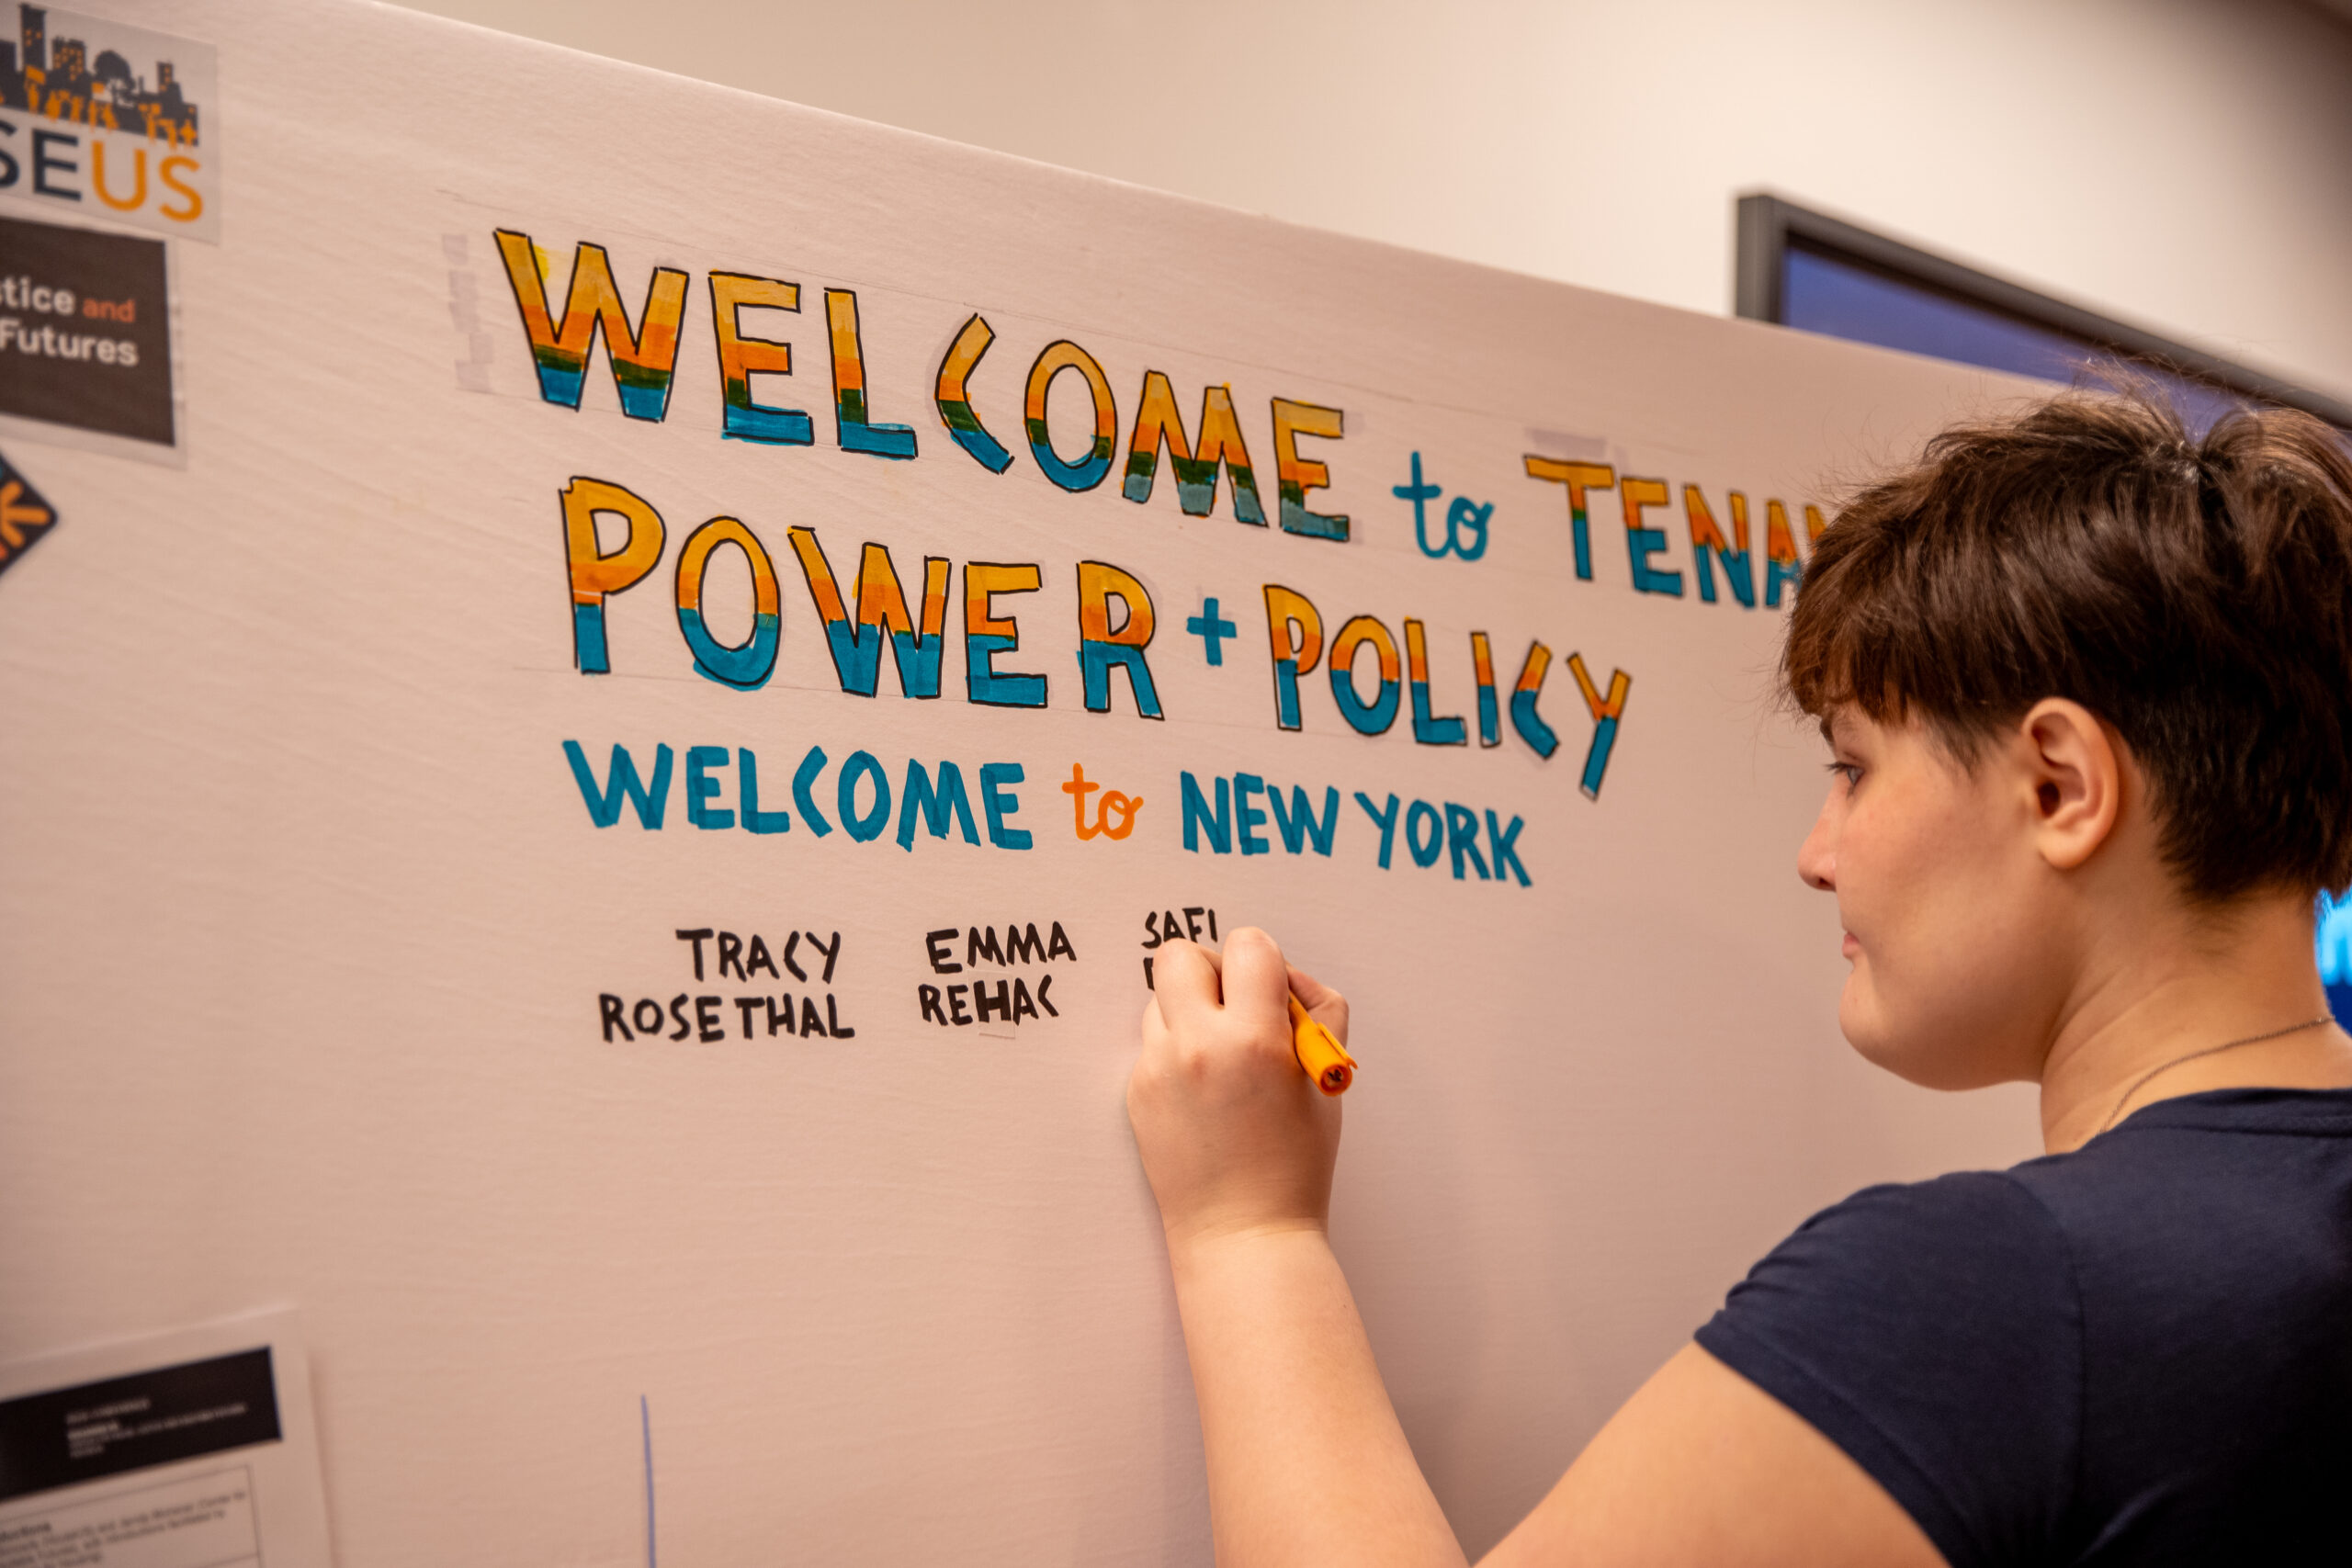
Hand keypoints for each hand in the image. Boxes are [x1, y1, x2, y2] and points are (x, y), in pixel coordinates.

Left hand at [1126, 927, 1348, 1251]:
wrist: (1243, 1234)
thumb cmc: (1295, 1164)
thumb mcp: (1326, 1082)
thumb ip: (1318, 1014)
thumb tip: (1288, 980)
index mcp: (1253, 1039)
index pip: (1248, 946)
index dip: (1265, 960)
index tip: (1272, 988)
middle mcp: (1196, 1046)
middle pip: (1180, 954)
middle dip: (1212, 968)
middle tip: (1236, 1004)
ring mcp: (1157, 1069)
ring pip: (1161, 998)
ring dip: (1191, 1010)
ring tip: (1223, 1056)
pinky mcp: (1136, 1092)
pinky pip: (1153, 1043)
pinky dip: (1178, 1050)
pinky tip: (1205, 1093)